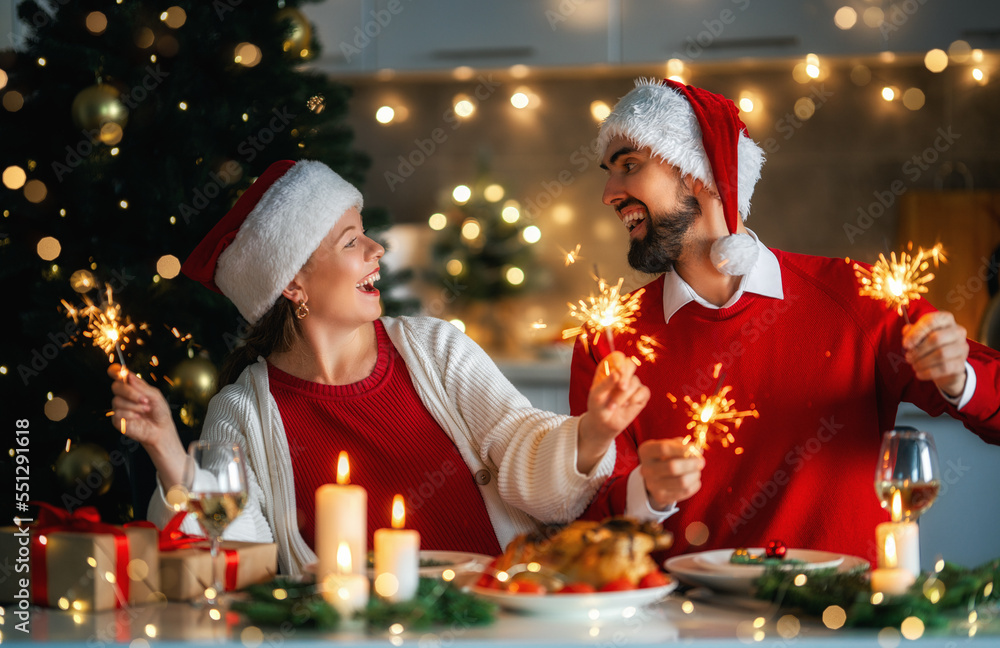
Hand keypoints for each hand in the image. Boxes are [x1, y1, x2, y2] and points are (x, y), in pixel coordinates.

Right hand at [108, 364, 187, 488]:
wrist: (161, 430)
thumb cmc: (159, 413)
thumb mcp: (155, 396)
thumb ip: (142, 386)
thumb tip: (129, 376)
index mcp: (133, 388)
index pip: (119, 376)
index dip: (115, 371)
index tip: (116, 371)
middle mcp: (124, 396)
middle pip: (115, 386)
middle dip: (130, 392)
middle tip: (144, 400)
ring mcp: (119, 408)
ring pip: (117, 401)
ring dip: (134, 406)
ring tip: (145, 411)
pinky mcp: (117, 421)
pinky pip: (118, 414)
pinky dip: (130, 415)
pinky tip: (138, 419)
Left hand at [577, 352, 650, 472]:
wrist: (604, 424)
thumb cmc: (597, 407)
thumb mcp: (597, 396)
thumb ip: (605, 384)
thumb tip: (617, 374)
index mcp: (608, 369)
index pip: (617, 356)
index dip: (619, 362)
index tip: (617, 372)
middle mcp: (621, 373)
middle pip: (630, 364)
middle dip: (626, 376)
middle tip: (621, 387)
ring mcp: (632, 383)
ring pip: (635, 381)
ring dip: (624, 395)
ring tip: (613, 405)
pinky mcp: (641, 394)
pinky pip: (644, 391)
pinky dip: (635, 398)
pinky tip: (627, 406)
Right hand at [638, 438, 704, 509]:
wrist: (654, 477)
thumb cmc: (665, 456)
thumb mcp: (670, 445)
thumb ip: (683, 445)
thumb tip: (699, 450)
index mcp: (646, 452)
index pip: (664, 449)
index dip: (682, 449)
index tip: (695, 449)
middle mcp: (646, 469)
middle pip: (672, 467)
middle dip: (691, 464)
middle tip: (701, 462)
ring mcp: (652, 485)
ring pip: (681, 482)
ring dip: (694, 475)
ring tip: (697, 471)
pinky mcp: (661, 497)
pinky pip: (685, 492)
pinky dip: (694, 485)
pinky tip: (694, 480)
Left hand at [902, 311, 969, 397]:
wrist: (945, 368)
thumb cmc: (930, 347)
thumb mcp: (919, 336)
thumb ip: (912, 332)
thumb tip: (906, 330)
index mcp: (946, 320)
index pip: (931, 320)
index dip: (916, 332)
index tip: (905, 344)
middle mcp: (958, 331)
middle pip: (936, 338)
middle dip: (918, 350)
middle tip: (908, 357)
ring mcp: (962, 348)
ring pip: (941, 354)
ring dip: (922, 362)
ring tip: (913, 365)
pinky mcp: (961, 364)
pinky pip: (944, 368)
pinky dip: (928, 372)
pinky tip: (919, 373)